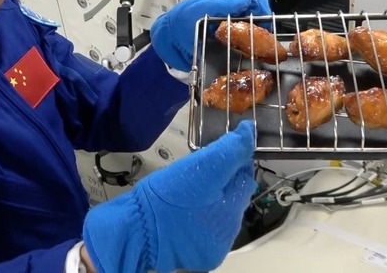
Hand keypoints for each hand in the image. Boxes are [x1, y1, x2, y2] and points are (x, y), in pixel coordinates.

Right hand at [82, 120, 256, 272]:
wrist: (136, 230)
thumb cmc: (166, 194)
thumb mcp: (200, 164)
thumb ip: (230, 148)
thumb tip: (250, 130)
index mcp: (233, 209)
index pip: (245, 176)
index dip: (234, 161)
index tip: (216, 153)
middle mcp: (231, 233)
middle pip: (235, 196)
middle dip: (224, 182)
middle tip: (200, 172)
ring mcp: (216, 246)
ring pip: (223, 212)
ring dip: (215, 200)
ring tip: (191, 192)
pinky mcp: (202, 256)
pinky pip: (209, 229)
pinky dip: (203, 218)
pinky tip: (187, 211)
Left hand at [150, 0, 270, 70]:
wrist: (169, 41)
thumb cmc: (180, 20)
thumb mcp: (200, 8)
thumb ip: (223, 3)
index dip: (259, 1)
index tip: (262, 14)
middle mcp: (232, 8)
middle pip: (256, 8)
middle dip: (263, 18)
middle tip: (264, 31)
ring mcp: (232, 24)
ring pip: (254, 25)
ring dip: (259, 33)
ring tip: (260, 42)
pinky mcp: (231, 40)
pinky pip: (246, 40)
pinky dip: (252, 44)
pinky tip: (252, 49)